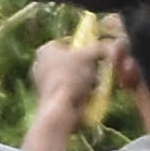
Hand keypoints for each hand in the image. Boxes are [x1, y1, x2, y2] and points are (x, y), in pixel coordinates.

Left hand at [29, 23, 119, 147]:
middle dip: (87, 65)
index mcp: (45, 49)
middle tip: (98, 69)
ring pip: (72, 76)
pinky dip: (79, 92)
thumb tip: (109, 47)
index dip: (86, 46)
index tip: (97, 52)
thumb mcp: (89, 56)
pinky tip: (87, 96)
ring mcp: (43, 82)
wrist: (60, 108)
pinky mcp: (49, 98)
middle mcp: (40, 64)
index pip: (70, 42)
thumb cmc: (70, 77)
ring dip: (86, 80)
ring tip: (94, 84)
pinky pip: (69, 90)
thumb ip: (100, 48)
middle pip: (71, 60)